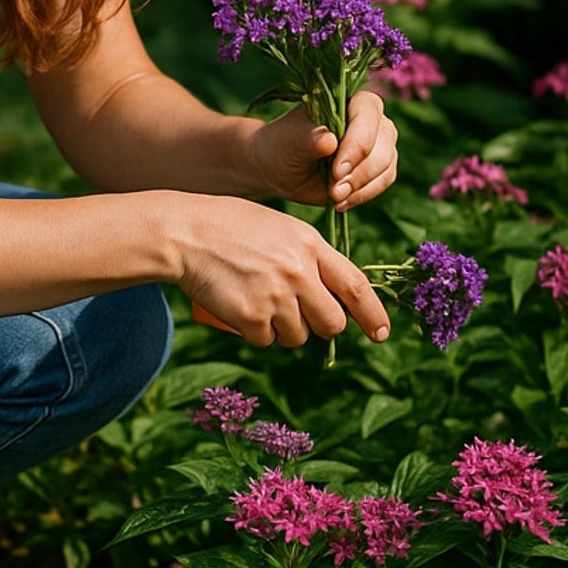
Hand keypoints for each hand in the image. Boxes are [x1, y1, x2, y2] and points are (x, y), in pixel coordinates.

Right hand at [174, 193, 390, 348]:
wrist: (186, 234)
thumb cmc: (231, 227)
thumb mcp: (281, 228)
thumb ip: (309, 257)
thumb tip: (333, 295)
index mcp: (309, 246)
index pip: (356, 286)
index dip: (373, 314)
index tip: (381, 333)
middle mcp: (298, 272)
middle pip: (332, 322)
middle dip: (321, 325)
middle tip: (300, 314)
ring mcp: (275, 297)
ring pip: (298, 336)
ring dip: (284, 328)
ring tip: (259, 300)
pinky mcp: (251, 318)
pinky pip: (266, 341)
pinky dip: (256, 332)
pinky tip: (240, 307)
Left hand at [249, 91, 397, 209]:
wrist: (280, 167)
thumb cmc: (284, 146)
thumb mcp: (290, 142)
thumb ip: (309, 140)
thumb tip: (329, 141)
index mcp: (349, 99)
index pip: (366, 113)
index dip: (356, 144)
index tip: (337, 170)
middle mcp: (371, 119)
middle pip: (382, 144)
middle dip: (359, 172)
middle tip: (334, 190)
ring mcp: (379, 143)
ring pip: (386, 165)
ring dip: (361, 186)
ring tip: (334, 196)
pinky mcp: (379, 167)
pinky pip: (383, 181)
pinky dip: (363, 195)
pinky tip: (341, 202)